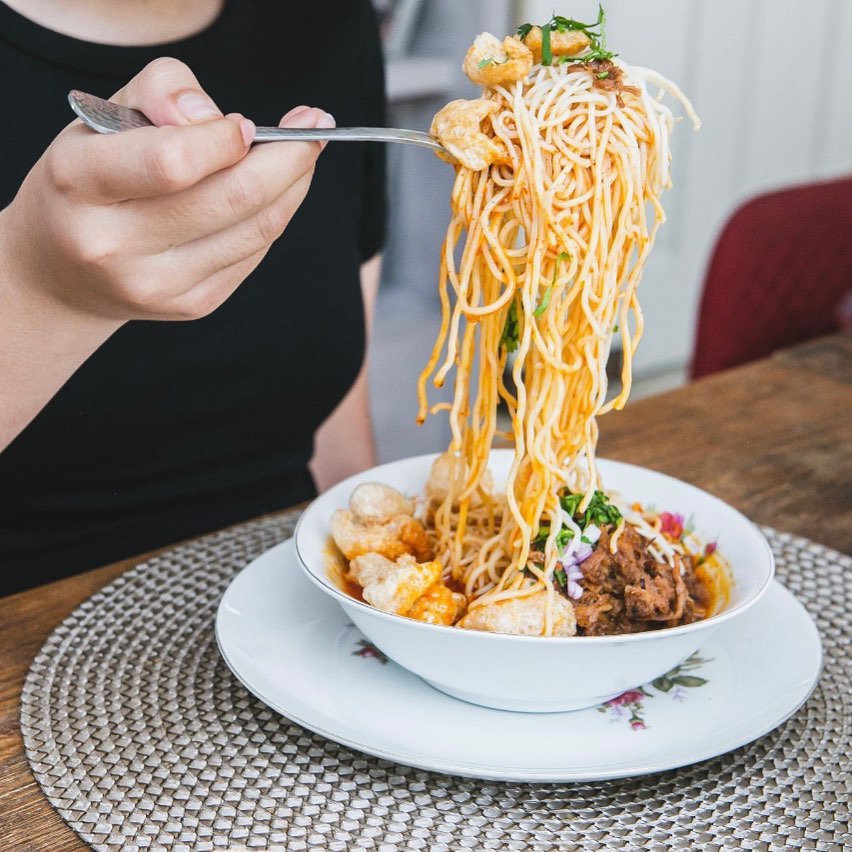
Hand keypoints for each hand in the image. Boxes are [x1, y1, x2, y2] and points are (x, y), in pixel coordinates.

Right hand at [0, 57, 332, 323]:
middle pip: (234, 198)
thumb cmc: (91, 181)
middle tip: (315, 126)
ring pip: (257, 229)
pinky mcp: (192, 305)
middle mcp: (114, 245)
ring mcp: (156, 284)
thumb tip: (219, 120)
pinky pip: (255, 253)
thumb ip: (162, 93)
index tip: (248, 123)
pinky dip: (274, 217)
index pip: (174, 161)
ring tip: (304, 153)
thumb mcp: (104, 118)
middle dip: (290, 156)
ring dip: (295, 185)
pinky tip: (276, 193)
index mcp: (79, 183)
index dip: (225, 139)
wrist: (64, 270)